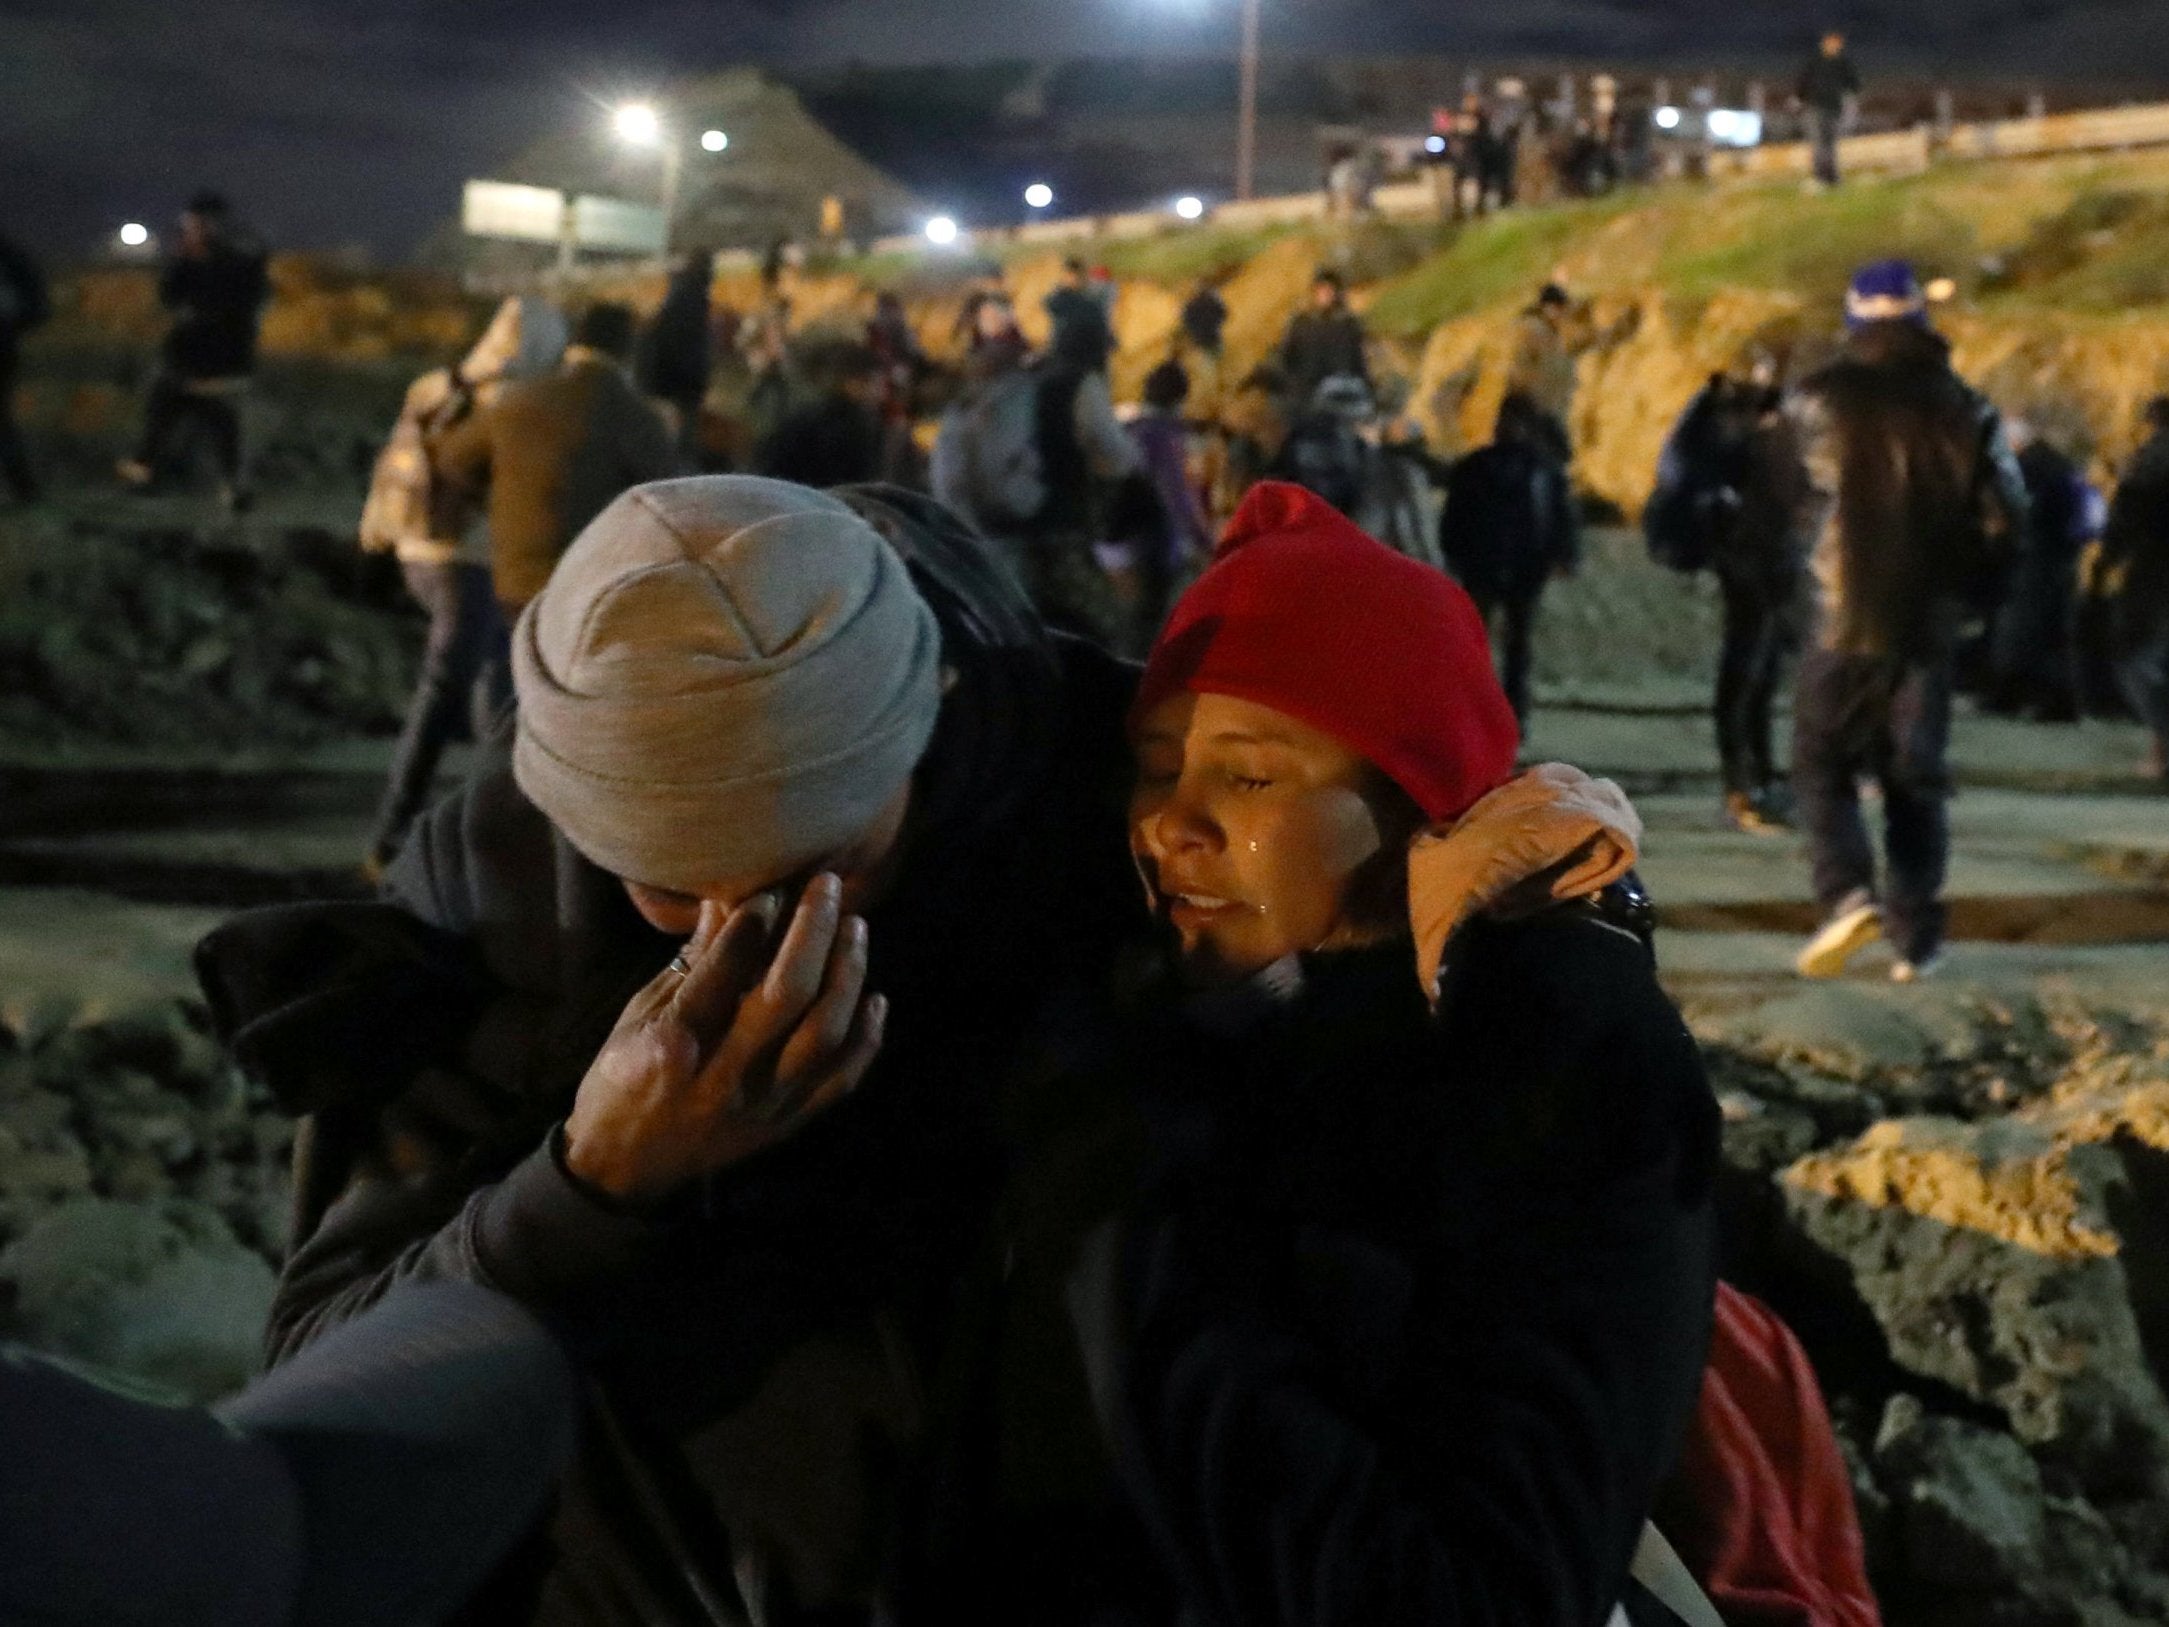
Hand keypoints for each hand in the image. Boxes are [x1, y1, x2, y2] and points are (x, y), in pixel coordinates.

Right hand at [562, 874, 885, 1205]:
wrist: (623, 1168)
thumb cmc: (623, 1077)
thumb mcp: (640, 1014)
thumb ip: (692, 963)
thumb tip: (731, 898)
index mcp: (672, 1044)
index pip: (724, 970)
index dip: (755, 920)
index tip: (775, 884)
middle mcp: (721, 1077)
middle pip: (785, 996)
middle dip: (814, 932)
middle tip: (829, 886)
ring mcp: (760, 1105)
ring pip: (823, 1035)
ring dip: (847, 975)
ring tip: (855, 928)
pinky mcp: (784, 1125)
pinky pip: (840, 1082)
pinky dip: (865, 1040)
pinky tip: (875, 999)